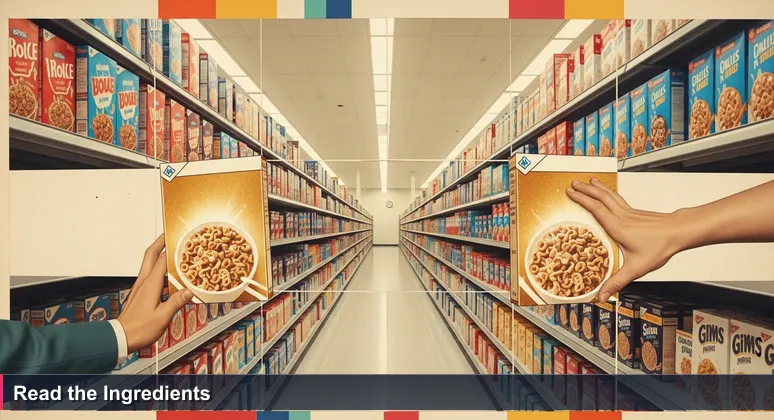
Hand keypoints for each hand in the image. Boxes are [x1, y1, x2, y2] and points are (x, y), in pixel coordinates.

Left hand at [118, 234, 192, 352]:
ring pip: (149, 263)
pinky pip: (149, 274)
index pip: (162, 260)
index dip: (171, 248)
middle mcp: (144, 282)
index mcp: (151, 285)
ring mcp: (140, 286)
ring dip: (158, 253)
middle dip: (159, 242)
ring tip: (171, 251)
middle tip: (169, 234)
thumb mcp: (162, 317)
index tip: (180, 239)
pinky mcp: (140, 292)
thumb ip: (176, 302)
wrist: (121, 337)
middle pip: (150, 255)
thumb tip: (189, 291)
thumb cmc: (140, 329)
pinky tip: (167, 274)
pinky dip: (158, 268)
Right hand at [566, 179, 683, 302]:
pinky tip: (608, 193)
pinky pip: (617, 198)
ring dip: (596, 188)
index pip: (595, 209)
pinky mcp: (635, 212)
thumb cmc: (660, 247)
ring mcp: (629, 212)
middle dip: (585, 189)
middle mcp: (622, 216)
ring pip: (609, 195)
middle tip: (572, 184)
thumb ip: (617, 282)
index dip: (581, 200)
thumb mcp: (636, 268)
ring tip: (587, 182)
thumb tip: (602, 295)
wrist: (679, 232)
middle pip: (600, 197)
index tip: (570, 193)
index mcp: (618, 228)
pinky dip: (608, 192)